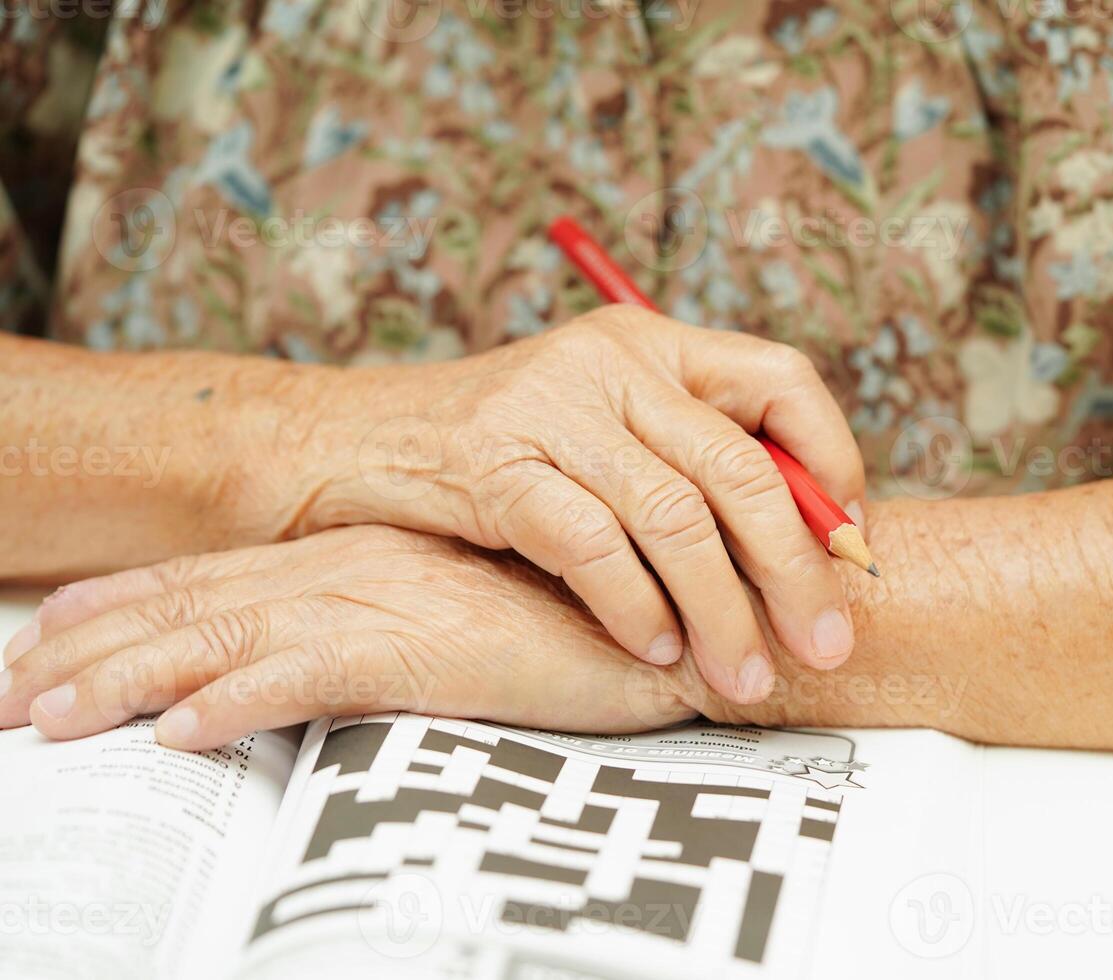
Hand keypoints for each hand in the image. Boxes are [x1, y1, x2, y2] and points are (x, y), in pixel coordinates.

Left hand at [0, 525, 696, 749]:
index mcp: (364, 555)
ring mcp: (393, 599)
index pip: (222, 578)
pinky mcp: (434, 644)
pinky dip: (242, 698)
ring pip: (231, 634)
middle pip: (200, 603)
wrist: (673, 619)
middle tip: (9, 689)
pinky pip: (315, 674)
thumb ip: (394, 618)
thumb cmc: (577, 622)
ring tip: (46, 716)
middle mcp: (361, 566)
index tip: (51, 632)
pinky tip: (183, 731)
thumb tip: (326, 650)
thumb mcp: (467, 617)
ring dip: (130, 676)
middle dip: (92, 646)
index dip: (129, 605)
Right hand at [287, 306, 865, 703]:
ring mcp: (550, 407)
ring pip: (675, 516)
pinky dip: (634, 606)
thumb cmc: (498, 452)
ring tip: (743, 674)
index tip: (851, 543)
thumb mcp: (604, 428)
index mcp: (653, 342)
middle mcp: (612, 360)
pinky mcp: (493, 462)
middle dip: (797, 566)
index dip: (834, 460)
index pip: (784, 377)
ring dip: (722, 610)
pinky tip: (655, 647)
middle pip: (742, 465)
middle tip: (827, 643)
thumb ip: (687, 460)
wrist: (351, 443)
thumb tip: (812, 539)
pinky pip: (591, 545)